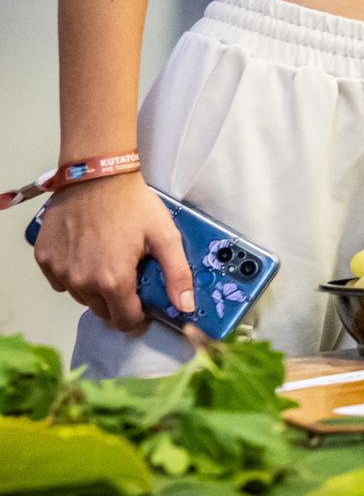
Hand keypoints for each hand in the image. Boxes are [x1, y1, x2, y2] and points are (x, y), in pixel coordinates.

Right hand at [33, 173, 194, 332]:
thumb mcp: (165, 236)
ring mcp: (60, 270)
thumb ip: (177, 274)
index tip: (143, 304)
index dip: (138, 315)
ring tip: (110, 260)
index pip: (124, 320)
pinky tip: (88, 254)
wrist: (97, 175)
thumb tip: (185, 305)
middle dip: (118, 300)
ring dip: (96, 288)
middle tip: (129, 275)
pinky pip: (61, 280)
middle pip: (102, 310)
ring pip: (81, 297)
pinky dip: (74, 274)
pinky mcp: (45, 258)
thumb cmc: (131, 203)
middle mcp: (82, 280)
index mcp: (113, 280)